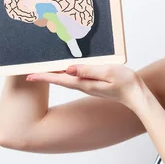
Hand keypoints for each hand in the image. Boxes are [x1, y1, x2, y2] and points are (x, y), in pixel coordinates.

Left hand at [25, 64, 145, 108]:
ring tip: (40, 69)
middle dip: (43, 75)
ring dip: (52, 74)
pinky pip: (73, 78)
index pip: (59, 78)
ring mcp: (87, 86)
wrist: (136, 95)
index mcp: (85, 83)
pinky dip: (63, 73)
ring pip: (65, 79)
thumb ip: (88, 70)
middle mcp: (83, 86)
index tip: (29, 75)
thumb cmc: (125, 82)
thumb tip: (69, 69)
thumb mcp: (108, 72)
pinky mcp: (92, 84)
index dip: (44, 76)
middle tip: (28, 71)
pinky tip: (62, 69)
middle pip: (58, 79)